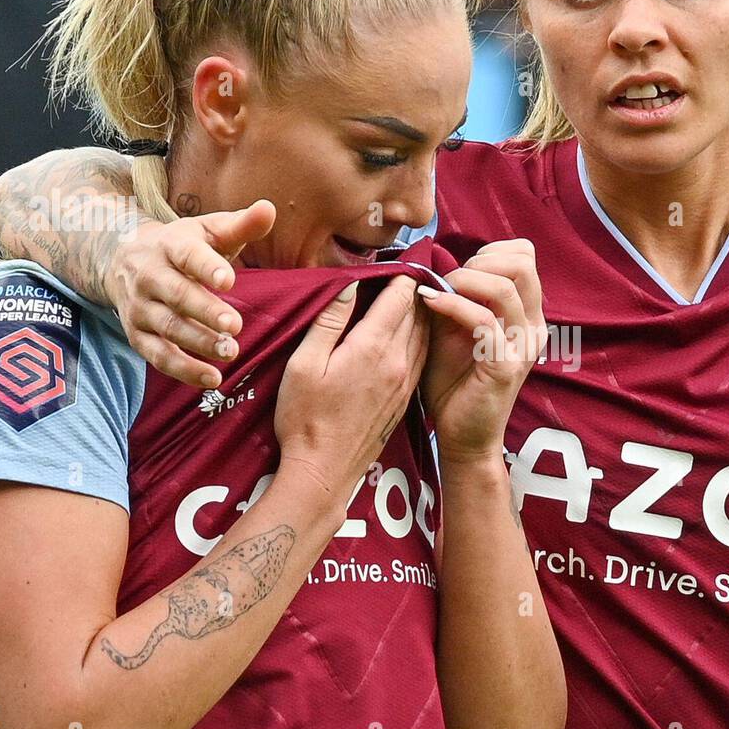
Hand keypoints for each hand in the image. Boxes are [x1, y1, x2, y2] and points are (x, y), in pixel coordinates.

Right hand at [108, 202, 274, 386]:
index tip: (229, 280)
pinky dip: (184, 370)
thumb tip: (269, 208)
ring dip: (198, 342)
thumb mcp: (208, 230)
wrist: (121, 260)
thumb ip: (241, 225)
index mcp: (170, 245)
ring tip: (230, 352)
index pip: (187, 255)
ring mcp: (140, 307)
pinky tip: (213, 379)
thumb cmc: (182, 246)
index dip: (206, 267)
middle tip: (235, 325)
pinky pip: (158, 356)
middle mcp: (149, 276)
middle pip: (176, 295)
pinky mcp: (138, 335)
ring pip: (168, 327)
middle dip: (204, 311)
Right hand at [274, 275, 428, 495]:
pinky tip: (413, 332)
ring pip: (425, 335)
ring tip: (416, 294)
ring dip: (423, 313)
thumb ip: (328, 321)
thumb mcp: (304, 363)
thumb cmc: (305, 417)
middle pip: (417, 313)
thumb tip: (348, 286)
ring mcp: (405, 382)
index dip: (402, 274)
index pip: (400, 298)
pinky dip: (422, 337)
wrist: (324, 471)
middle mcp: (397, 362)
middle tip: (412, 268)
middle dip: (415, 288)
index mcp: (372, 347)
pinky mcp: (406, 398)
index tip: (400, 257)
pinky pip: (422, 356)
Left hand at [417, 240, 546, 463]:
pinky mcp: (506, 366)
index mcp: (527, 315)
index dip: (490, 251)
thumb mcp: (453, 329)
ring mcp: (523, 346)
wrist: (461, 436)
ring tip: (438, 291)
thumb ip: (455, 297)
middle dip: (479, 261)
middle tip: (449, 280)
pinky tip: (431, 303)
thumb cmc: (454, 383)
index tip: (460, 267)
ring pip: (506, 287)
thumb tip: (436, 262)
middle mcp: (533, 327)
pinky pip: (483, 320)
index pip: (526, 256)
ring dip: (465, 280)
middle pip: (523, 263)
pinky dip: (453, 304)